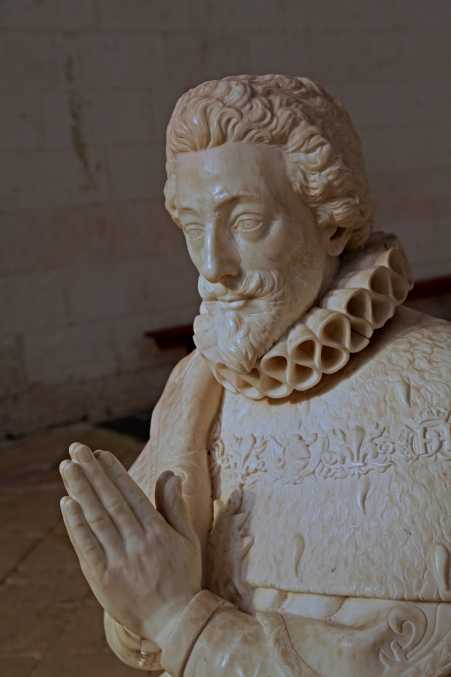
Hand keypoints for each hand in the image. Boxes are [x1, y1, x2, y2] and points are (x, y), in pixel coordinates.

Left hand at [59, 443, 201, 642]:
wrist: (175, 622)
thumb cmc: (183, 577)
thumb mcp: (187, 539)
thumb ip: (175, 506)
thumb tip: (170, 473)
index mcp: (157, 532)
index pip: (131, 494)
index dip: (114, 472)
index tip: (100, 453)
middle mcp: (137, 543)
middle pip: (110, 501)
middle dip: (92, 472)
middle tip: (77, 449)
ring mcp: (119, 561)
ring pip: (97, 519)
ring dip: (80, 490)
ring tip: (67, 467)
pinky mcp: (103, 578)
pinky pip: (87, 547)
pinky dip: (76, 524)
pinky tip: (67, 504)